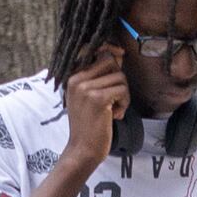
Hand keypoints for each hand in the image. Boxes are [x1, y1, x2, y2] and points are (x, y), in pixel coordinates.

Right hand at [57, 49, 129, 179]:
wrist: (83, 147)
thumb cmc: (91, 122)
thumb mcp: (90, 96)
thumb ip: (99, 76)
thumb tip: (117, 54)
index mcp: (72, 76)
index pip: (90, 50)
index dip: (109, 48)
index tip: (120, 52)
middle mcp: (76, 79)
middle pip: (110, 61)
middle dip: (120, 79)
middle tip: (116, 97)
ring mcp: (85, 88)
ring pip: (120, 77)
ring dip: (124, 94)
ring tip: (114, 109)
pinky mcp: (97, 98)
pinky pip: (123, 89)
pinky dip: (125, 103)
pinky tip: (116, 115)